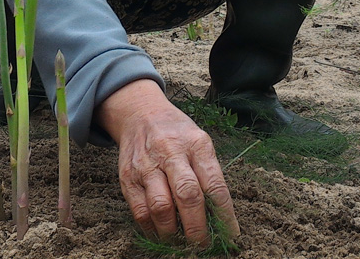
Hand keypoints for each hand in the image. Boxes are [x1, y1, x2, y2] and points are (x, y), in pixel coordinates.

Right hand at [95, 80, 238, 245]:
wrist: (140, 114)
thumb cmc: (177, 134)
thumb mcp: (199, 142)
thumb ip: (208, 174)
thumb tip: (218, 216)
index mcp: (196, 143)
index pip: (214, 184)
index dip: (224, 214)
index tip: (231, 235)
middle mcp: (170, 152)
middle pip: (187, 195)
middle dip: (198, 228)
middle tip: (203, 244)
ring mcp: (147, 165)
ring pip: (161, 207)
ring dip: (173, 232)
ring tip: (181, 241)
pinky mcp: (128, 177)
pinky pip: (140, 211)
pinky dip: (152, 228)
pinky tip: (160, 232)